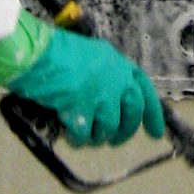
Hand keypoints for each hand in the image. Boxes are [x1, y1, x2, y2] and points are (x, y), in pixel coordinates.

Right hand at [10, 27, 165, 147]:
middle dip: (125, 131)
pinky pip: (84, 135)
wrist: (37, 54)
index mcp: (117, 63)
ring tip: (84, 134)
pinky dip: (77, 139)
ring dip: (97, 136)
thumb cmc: (55, 52)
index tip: (155, 132)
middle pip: (132, 113)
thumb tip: (107, 101)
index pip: (144, 90)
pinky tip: (70, 135)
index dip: (153, 113)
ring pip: (109, 128)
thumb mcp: (89, 56)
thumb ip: (103, 75)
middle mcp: (115, 79)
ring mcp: (101, 95)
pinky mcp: (83, 109)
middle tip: (115, 141)